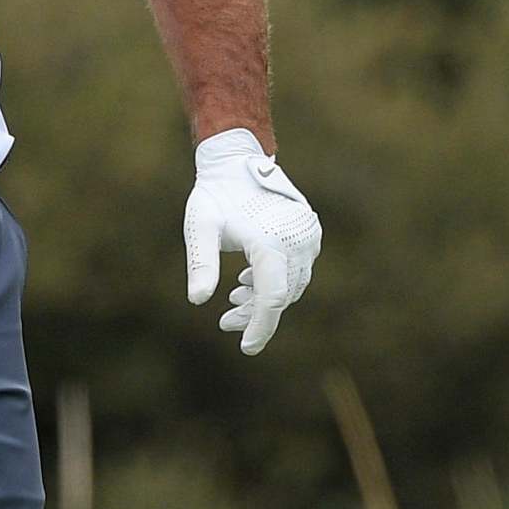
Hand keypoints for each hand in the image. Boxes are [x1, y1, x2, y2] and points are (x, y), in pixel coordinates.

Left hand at [183, 129, 321, 354]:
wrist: (236, 159)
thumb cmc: (214, 194)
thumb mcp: (200, 227)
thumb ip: (201, 263)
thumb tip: (198, 300)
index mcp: (271, 242)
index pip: (272, 299)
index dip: (260, 327)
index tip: (247, 348)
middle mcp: (297, 240)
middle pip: (281, 296)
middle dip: (255, 314)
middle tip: (226, 320)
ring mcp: (307, 236)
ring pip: (291, 285)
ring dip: (265, 298)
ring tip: (235, 296)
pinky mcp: (310, 232)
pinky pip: (297, 269)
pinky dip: (276, 281)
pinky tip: (249, 280)